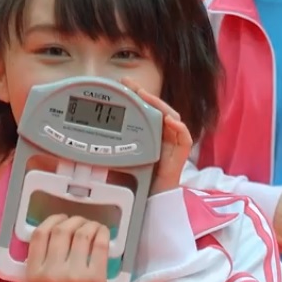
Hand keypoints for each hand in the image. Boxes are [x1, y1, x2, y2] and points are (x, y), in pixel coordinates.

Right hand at [20, 214, 110, 281]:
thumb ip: (33, 266)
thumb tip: (45, 239)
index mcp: (33, 274)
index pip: (40, 236)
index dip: (51, 221)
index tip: (60, 220)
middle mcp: (52, 272)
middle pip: (62, 231)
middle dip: (72, 220)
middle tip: (79, 222)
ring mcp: (74, 274)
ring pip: (82, 234)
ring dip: (88, 224)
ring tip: (92, 226)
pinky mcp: (95, 278)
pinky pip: (99, 246)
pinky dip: (102, 234)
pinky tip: (102, 232)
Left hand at [120, 80, 190, 194]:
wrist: (153, 196)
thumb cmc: (141, 177)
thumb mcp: (124, 155)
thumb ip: (116, 143)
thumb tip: (96, 132)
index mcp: (151, 132)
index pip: (146, 108)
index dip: (137, 95)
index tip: (123, 84)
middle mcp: (163, 134)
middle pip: (158, 109)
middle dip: (145, 95)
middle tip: (131, 85)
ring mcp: (173, 142)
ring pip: (171, 116)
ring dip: (159, 105)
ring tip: (146, 97)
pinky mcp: (181, 152)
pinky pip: (184, 136)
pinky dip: (178, 127)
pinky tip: (168, 120)